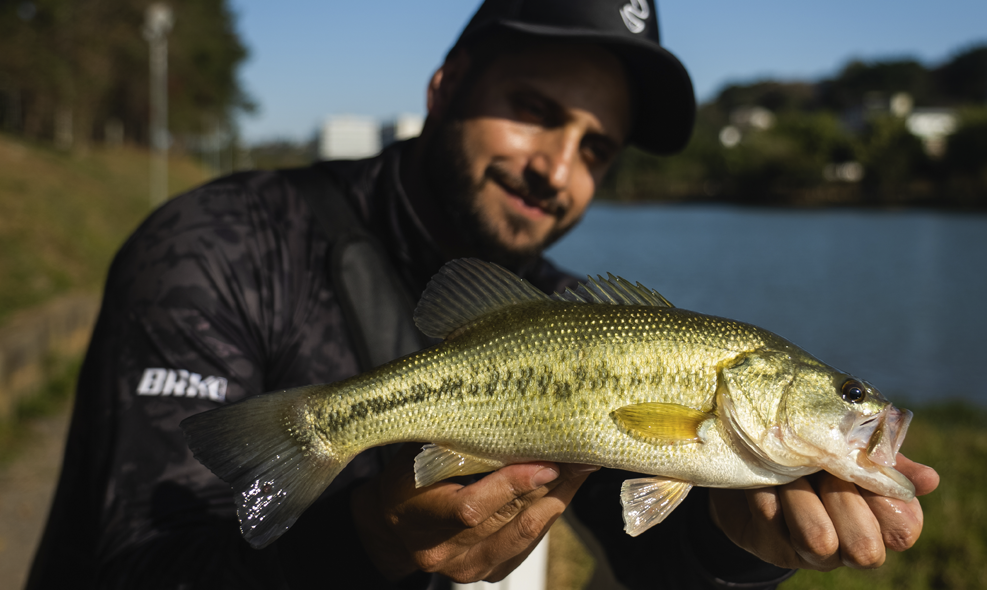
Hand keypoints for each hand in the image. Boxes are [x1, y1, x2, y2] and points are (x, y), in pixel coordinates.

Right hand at [350, 444, 598, 582]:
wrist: (393, 527)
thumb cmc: (407, 478)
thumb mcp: (415, 454)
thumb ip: (448, 436)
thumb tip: (491, 393)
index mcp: (417, 515)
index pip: (469, 509)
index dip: (509, 486)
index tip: (543, 461)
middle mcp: (440, 550)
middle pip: (505, 520)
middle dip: (546, 485)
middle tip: (578, 452)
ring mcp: (465, 567)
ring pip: (523, 534)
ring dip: (558, 498)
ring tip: (581, 466)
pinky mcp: (486, 573)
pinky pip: (528, 545)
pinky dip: (549, 514)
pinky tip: (564, 487)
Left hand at [708, 454, 939, 570]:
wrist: (756, 459)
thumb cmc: (816, 453)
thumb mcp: (851, 447)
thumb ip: (885, 458)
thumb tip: (929, 480)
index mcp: (879, 520)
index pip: (903, 530)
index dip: (886, 503)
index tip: (864, 471)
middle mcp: (849, 546)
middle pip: (865, 547)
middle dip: (843, 500)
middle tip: (824, 470)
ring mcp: (809, 552)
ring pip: (817, 538)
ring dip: (801, 494)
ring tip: (791, 472)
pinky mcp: (771, 546)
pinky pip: (771, 516)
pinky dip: (768, 486)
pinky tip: (765, 474)